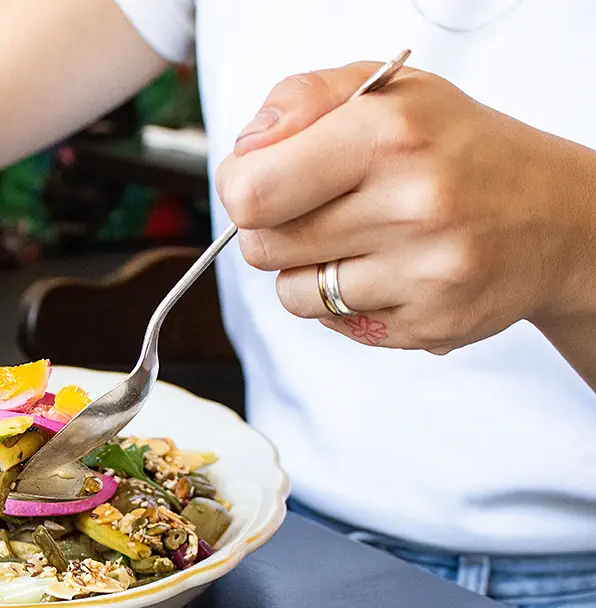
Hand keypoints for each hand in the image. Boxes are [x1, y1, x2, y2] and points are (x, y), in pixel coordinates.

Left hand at [215, 62, 595, 354]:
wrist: (557, 217)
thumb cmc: (456, 149)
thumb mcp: (385, 90)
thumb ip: (300, 101)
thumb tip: (244, 151)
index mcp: (388, 134)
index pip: (253, 192)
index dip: (240, 189)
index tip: (262, 182)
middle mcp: (411, 205)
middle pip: (262, 247)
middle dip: (274, 229)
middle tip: (319, 210)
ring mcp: (424, 273)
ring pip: (293, 294)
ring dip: (309, 271)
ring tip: (362, 240)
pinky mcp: (429, 326)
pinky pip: (335, 323)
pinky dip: (348, 302)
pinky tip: (392, 270)